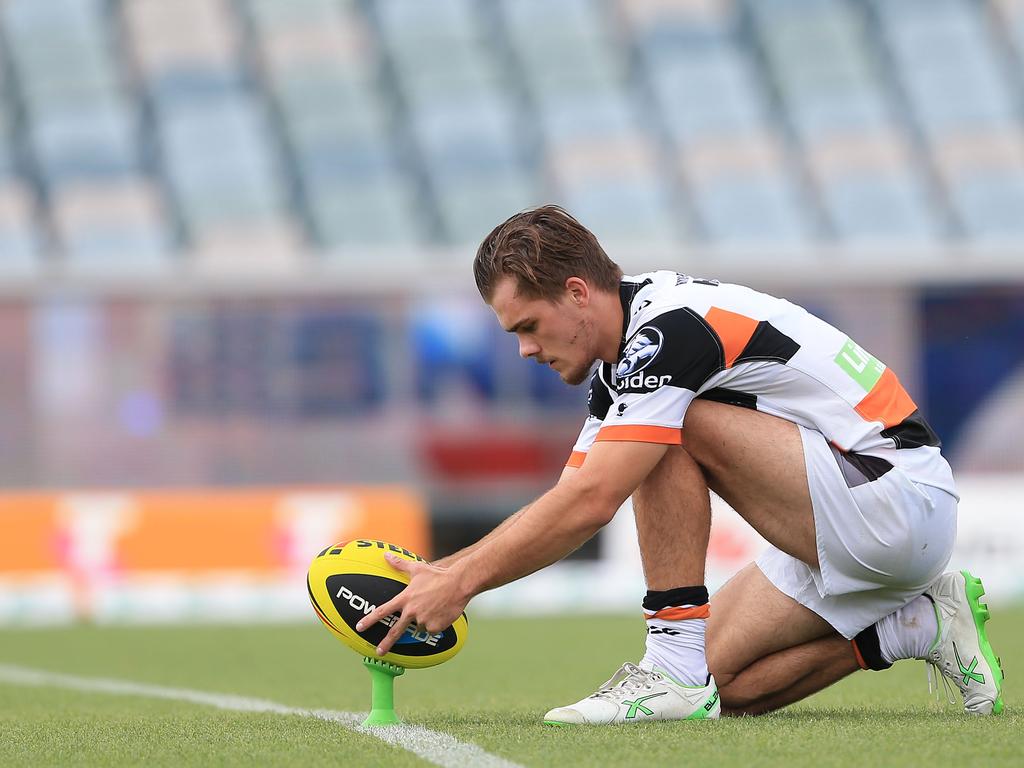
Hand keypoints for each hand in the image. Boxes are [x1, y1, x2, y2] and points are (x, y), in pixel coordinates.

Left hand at [355, 553, 470, 656]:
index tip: (359, 627)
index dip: (370, 620)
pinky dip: (435, 624)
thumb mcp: (417, 569)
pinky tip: (441, 612)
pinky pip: (432, 629)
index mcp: (405, 599)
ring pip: (419, 626)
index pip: (383, 611)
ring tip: (434, 606)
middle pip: (395, 631)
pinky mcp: (435, 627)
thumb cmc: (437, 575)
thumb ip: (400, 565)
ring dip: (423, 620)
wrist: (458, 584)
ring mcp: (423, 620)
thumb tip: (386, 555)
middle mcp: (412, 611)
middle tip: (379, 652)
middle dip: (386, 643)